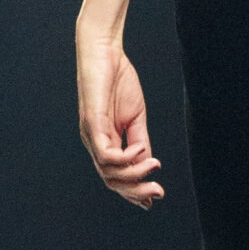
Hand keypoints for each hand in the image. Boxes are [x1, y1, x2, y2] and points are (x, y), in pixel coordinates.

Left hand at [75, 29, 162, 206]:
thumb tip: (148, 164)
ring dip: (134, 175)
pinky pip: (106, 154)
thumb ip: (140, 140)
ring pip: (108, 172)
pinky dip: (126, 156)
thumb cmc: (118, 81)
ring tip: (153, 167)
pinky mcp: (91, 122)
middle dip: (135, 191)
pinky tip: (140, 147)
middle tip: (157, 193)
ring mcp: (91, 134)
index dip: (134, 191)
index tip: (155, 197)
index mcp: (105, 142)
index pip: (116, 177)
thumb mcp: (135, 117)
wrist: (104, 52)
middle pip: (111, 180)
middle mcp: (95, 143)